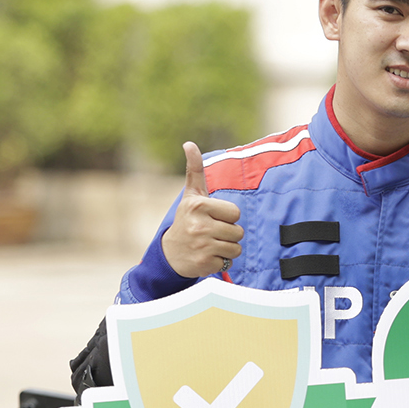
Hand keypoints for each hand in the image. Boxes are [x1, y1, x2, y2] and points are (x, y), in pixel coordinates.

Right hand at [161, 141, 242, 278]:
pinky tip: (207, 256)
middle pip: (238, 232)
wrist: (170, 253)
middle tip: (211, 233)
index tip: (213, 218)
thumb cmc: (186, 220)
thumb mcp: (191, 195)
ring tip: (210, 244)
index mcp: (198, 206)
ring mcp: (201, 245)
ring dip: (227, 248)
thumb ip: (194, 170)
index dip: (228, 217)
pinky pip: (228, 262)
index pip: (236, 213)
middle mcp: (199, 225)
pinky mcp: (204, 263)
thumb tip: (189, 144)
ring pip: (236, 248)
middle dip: (229, 234)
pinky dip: (220, 261)